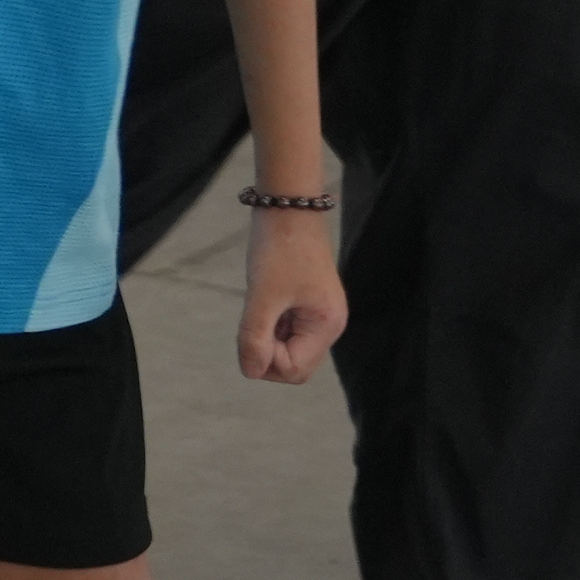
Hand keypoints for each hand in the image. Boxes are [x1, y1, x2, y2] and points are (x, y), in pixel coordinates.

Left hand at [237, 207, 344, 384]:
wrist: (287, 207)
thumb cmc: (279, 249)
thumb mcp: (262, 296)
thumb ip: (255, 337)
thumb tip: (251, 372)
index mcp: (327, 326)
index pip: (294, 371)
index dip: (266, 360)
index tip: (253, 328)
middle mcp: (328, 326)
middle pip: (293, 366)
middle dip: (266, 353)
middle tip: (254, 318)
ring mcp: (317, 316)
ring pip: (286, 348)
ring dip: (265, 336)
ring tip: (260, 303)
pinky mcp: (305, 304)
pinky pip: (284, 330)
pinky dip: (268, 324)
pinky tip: (262, 300)